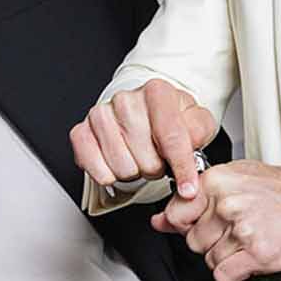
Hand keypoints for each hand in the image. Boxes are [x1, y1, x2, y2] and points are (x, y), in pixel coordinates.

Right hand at [71, 78, 217, 198]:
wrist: (143, 112)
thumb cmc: (168, 118)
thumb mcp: (196, 121)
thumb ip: (199, 131)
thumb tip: (192, 149)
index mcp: (156, 92)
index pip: (171, 136)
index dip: (182, 167)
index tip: (188, 189)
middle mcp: (125, 99)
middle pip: (147, 159)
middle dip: (156, 168)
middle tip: (158, 158)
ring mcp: (100, 114)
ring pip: (122, 168)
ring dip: (134, 172)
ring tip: (138, 158)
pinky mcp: (81, 132)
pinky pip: (95, 168)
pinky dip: (109, 175)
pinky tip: (118, 163)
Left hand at [151, 160, 280, 280]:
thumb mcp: (236, 180)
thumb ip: (195, 201)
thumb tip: (160, 221)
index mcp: (218, 182)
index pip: (176, 213)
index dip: (186, 226)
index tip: (201, 227)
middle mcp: (227, 203)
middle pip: (193, 241)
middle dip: (211, 244)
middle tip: (234, 237)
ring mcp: (242, 228)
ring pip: (208, 260)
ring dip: (226, 261)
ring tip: (246, 248)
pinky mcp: (258, 252)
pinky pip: (224, 276)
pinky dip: (232, 279)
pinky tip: (245, 269)